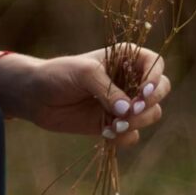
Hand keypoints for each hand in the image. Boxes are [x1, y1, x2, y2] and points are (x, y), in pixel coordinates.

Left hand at [1, 46, 170, 146]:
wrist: (35, 97)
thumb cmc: (58, 74)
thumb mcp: (83, 72)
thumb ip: (107, 88)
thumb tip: (128, 109)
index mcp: (125, 58)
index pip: (155, 64)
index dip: (155, 78)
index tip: (143, 92)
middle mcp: (129, 80)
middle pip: (160, 91)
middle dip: (149, 103)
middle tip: (130, 111)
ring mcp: (123, 104)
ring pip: (150, 114)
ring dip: (137, 122)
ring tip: (113, 125)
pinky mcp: (114, 124)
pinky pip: (133, 135)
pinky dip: (124, 136)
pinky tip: (105, 133)